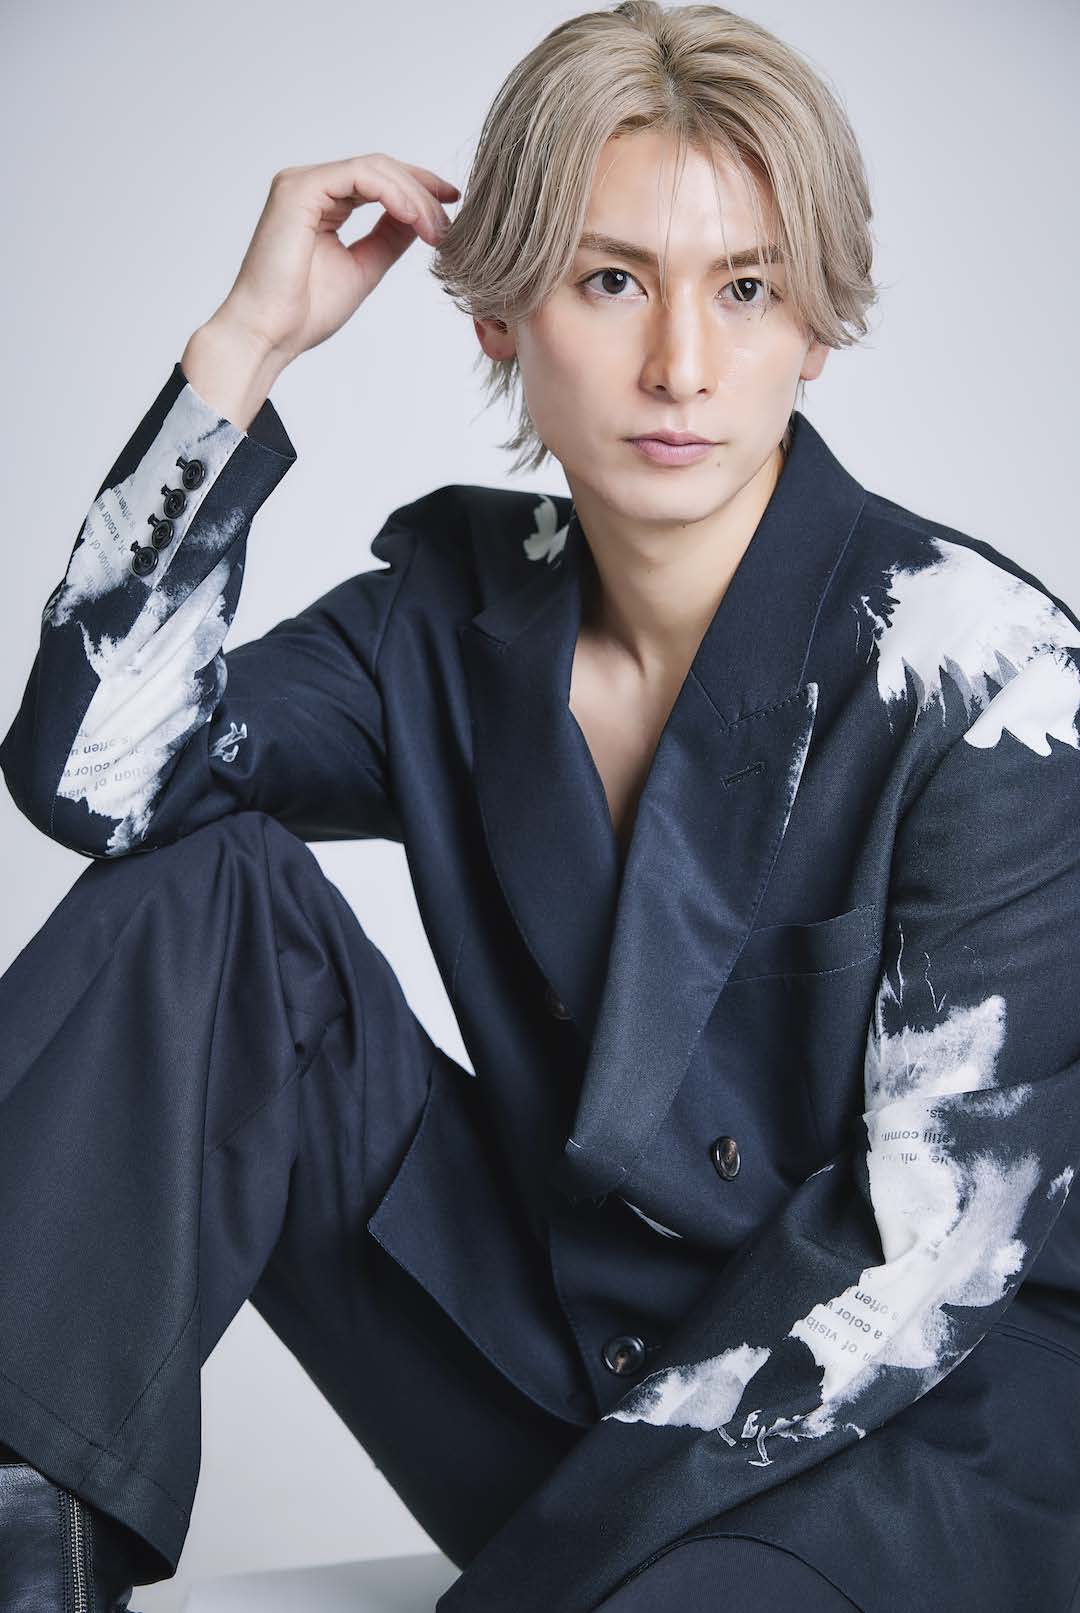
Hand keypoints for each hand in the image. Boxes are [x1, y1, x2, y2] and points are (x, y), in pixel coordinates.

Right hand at [210, 153, 458, 363]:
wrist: (270, 334)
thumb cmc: (304, 312)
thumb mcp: (363, 268)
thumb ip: (388, 239)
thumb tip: (420, 220)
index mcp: (321, 202)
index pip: (378, 180)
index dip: (418, 188)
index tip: (452, 205)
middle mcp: (310, 186)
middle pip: (381, 169)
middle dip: (423, 193)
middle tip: (449, 226)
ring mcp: (302, 183)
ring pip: (375, 169)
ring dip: (413, 197)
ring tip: (435, 229)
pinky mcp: (300, 189)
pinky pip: (360, 176)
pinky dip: (394, 194)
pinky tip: (413, 219)